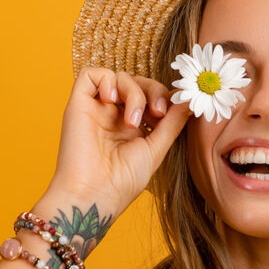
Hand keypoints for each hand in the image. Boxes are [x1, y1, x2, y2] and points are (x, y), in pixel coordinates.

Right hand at [44, 66, 189, 216]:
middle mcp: (114, 115)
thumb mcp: (156, 148)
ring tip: (132, 122)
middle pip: (138, 83)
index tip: (174, 111)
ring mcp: (97, 109)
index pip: (152, 97)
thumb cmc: (124, 180)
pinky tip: (111, 100)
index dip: (165, 98)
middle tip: (158, 112)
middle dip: (154, 91)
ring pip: (120, 77)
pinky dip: (107, 80)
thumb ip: (172, 122)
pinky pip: (91, 74)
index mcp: (134, 127)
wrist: (95, 194)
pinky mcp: (78, 104)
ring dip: (134, 93)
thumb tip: (190, 100)